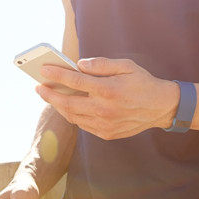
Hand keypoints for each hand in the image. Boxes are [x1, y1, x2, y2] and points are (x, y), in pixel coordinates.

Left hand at [36, 57, 179, 139]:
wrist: (161, 107)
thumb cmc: (142, 82)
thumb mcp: (126, 65)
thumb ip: (101, 64)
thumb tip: (79, 65)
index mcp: (108, 90)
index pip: (75, 81)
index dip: (56, 75)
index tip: (43, 70)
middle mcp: (104, 109)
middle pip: (68, 103)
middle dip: (50, 94)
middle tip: (38, 87)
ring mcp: (105, 124)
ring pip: (73, 116)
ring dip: (58, 106)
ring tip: (49, 96)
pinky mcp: (106, 134)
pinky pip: (82, 125)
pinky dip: (72, 115)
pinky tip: (67, 106)